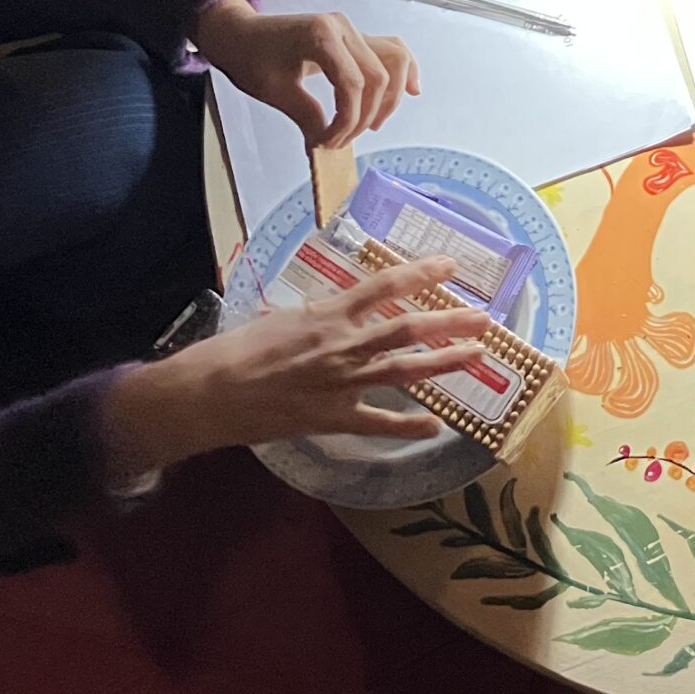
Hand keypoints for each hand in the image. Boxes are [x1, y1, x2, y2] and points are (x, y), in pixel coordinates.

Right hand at [101, 257, 488, 475]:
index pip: (382, 286)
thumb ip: (312, 313)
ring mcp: (340, 383)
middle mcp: (341, 345)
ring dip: (444, 363)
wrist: (208, 394)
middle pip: (407, 329)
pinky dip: (409, 426)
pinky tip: (436, 425)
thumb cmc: (235, 350)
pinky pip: (379, 422)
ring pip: (404, 371)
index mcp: (326, 314)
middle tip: (486, 317)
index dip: (419, 275)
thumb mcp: (278, 317)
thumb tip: (328, 308)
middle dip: (450, 322)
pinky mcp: (332, 418)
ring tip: (477, 356)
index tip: (449, 267)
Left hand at [193, 0, 418, 149]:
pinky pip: (390, 50)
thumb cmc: (251, 57)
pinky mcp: (354, 37)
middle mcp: (343, 27)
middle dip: (366, 115)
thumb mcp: (275, 91)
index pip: (351, 84)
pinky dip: (404, 70)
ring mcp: (352, 30)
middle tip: (343, 139)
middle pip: (377, 76)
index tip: (329, 142)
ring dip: (390, 97)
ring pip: (393, 61)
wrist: (240, 34)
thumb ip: (307, 116)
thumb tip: (327, 144)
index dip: (347, 120)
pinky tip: (412, 89)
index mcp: (321, 36)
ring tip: (375, 123)